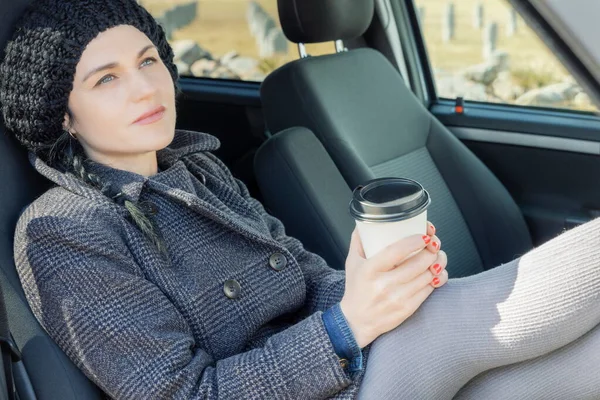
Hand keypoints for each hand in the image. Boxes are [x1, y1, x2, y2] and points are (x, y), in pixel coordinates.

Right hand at [340, 222, 447, 347]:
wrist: (356, 321)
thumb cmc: (356, 289)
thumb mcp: (352, 262)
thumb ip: (359, 240)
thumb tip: (367, 221)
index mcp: (370, 269)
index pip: (397, 251)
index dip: (415, 241)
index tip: (424, 235)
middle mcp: (383, 284)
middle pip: (419, 262)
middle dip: (432, 250)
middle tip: (434, 243)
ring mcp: (397, 298)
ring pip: (428, 275)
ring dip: (438, 262)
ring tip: (437, 256)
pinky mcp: (407, 309)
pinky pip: (429, 290)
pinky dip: (437, 278)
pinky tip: (436, 272)